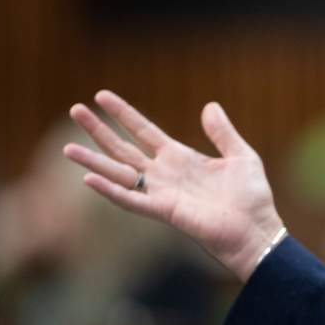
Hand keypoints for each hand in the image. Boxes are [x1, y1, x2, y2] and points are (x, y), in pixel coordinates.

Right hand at [63, 89, 283, 281]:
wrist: (257, 228)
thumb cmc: (251, 197)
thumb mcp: (241, 155)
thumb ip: (222, 132)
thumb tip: (209, 105)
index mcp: (181, 157)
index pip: (143, 130)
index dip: (123, 113)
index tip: (101, 95)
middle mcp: (164, 174)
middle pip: (123, 147)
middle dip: (99, 130)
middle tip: (74, 109)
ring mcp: (161, 192)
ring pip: (118, 172)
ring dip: (93, 160)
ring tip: (68, 147)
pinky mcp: (164, 211)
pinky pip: (131, 200)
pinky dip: (110, 190)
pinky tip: (89, 178)